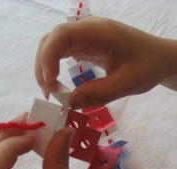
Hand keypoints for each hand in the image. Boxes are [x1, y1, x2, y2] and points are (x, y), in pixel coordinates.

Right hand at [35, 17, 176, 108]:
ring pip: (52, 47)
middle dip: (43, 66)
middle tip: (49, 94)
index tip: (51, 83)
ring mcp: (84, 38)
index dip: (49, 56)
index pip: (62, 34)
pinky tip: (57, 86)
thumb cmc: (147, 66)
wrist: (158, 59)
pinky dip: (54, 70)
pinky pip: (61, 55)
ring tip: (52, 93)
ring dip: (45, 69)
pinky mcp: (83, 47)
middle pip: (51, 40)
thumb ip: (100, 93)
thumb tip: (70, 104)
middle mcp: (87, 30)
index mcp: (99, 31)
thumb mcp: (128, 83)